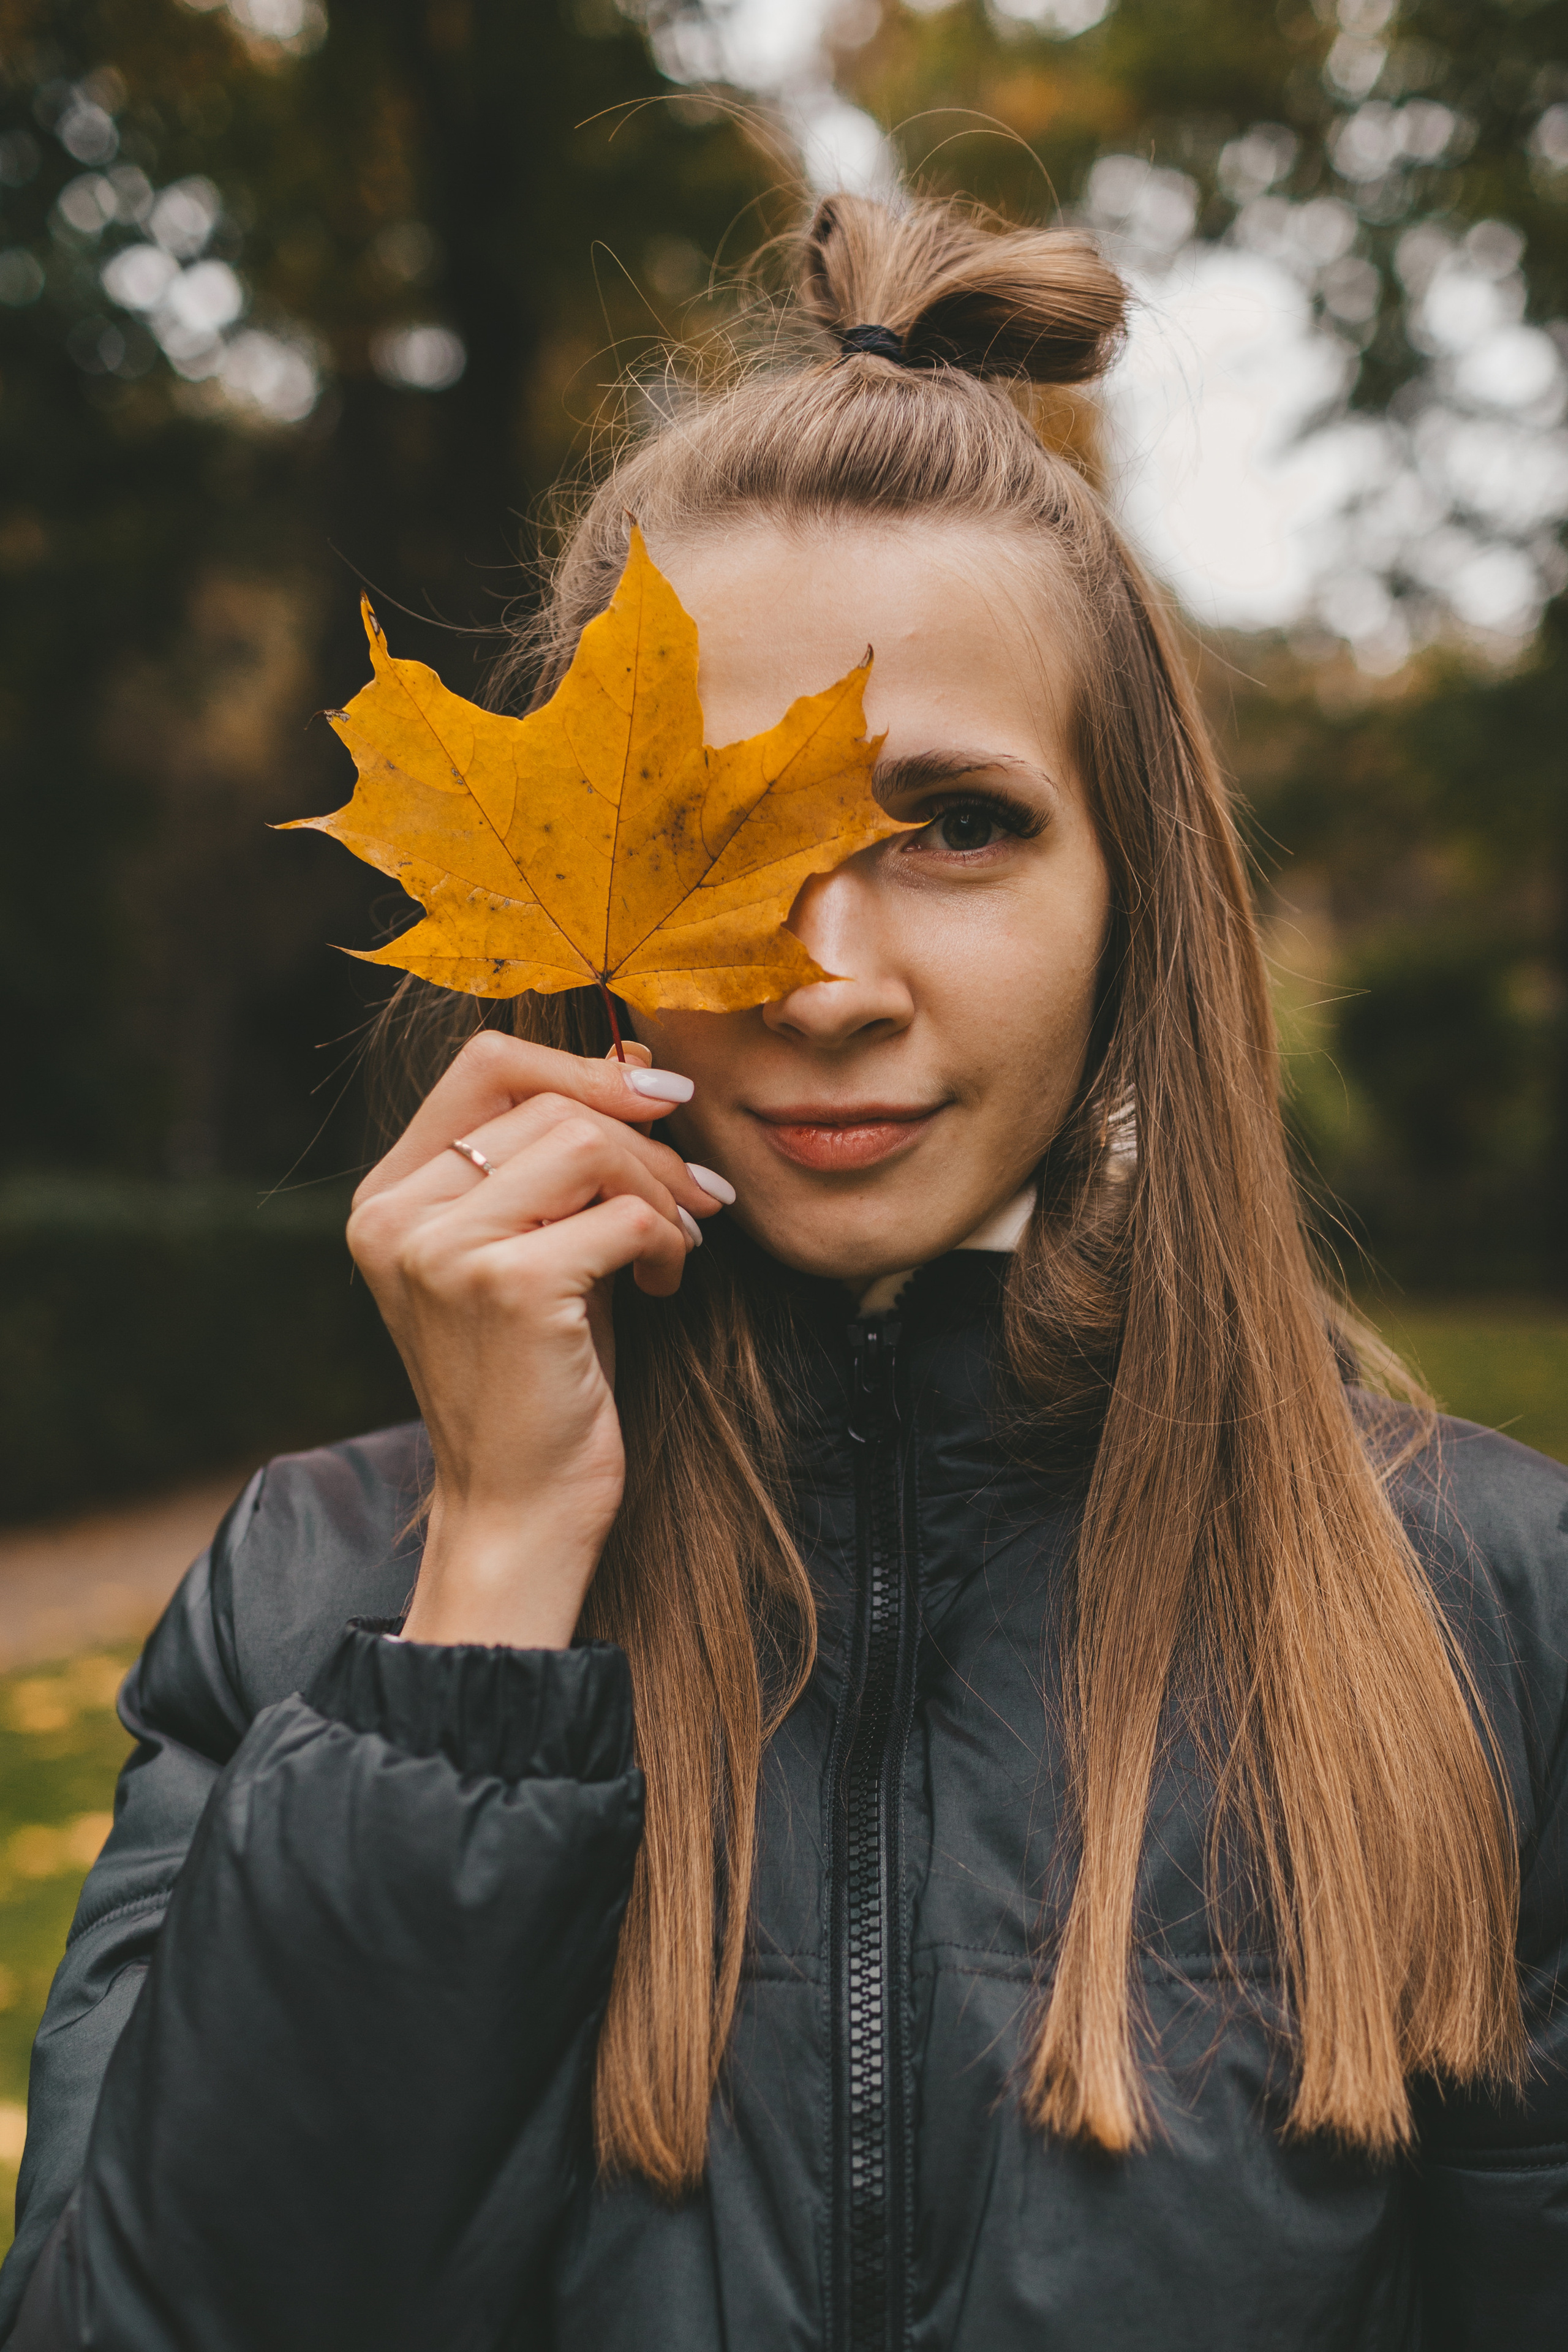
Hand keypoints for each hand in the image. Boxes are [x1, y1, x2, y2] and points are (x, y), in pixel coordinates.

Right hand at [347, 1031, 722, 1647]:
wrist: (518, 1509)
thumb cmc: (536, 1380)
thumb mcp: (536, 1247)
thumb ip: (561, 1160)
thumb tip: (637, 1058)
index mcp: (386, 1198)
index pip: (484, 1065)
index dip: (584, 1066)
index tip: (662, 1096)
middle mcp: (396, 1216)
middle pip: (549, 1104)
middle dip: (645, 1143)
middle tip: (699, 1197)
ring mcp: (442, 1249)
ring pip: (586, 1144)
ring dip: (659, 1189)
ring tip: (677, 1244)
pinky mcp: (505, 1286)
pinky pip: (620, 1213)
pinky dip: (665, 1239)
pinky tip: (664, 1283)